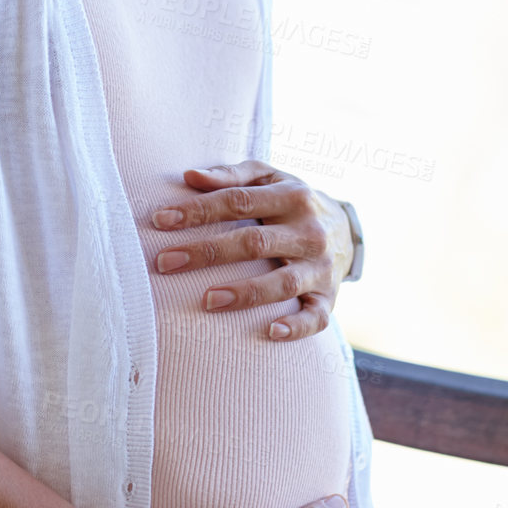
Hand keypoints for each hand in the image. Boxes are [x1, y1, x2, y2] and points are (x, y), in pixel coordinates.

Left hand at [151, 160, 354, 340]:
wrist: (346, 229)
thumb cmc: (291, 201)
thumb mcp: (269, 177)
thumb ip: (230, 176)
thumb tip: (189, 176)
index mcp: (292, 196)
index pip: (238, 202)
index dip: (198, 211)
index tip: (161, 221)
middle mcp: (309, 232)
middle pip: (254, 243)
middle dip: (206, 252)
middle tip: (164, 262)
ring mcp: (321, 267)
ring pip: (282, 283)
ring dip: (244, 293)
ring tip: (206, 301)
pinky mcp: (329, 298)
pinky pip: (316, 318)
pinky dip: (296, 327)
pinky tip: (270, 331)